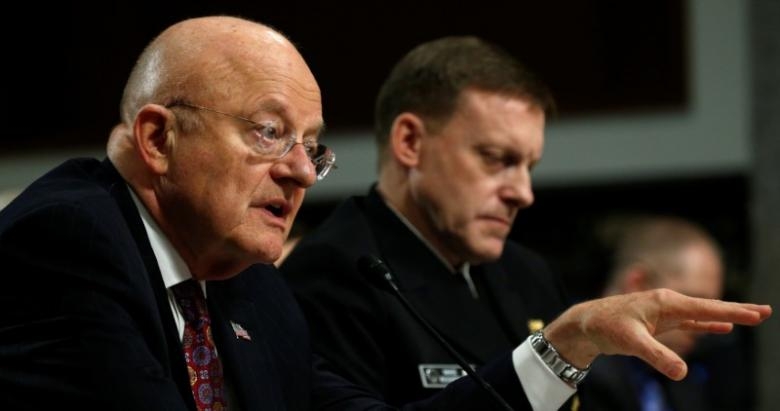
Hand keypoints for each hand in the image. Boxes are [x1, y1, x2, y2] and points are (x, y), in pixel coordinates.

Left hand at [542, 288, 771, 379]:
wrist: (585, 323)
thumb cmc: (605, 326)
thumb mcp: (631, 342)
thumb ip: (657, 356)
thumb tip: (682, 374)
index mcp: (665, 302)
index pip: (706, 308)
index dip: (733, 312)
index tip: (758, 313)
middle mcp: (668, 303)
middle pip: (709, 307)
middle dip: (737, 310)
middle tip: (767, 311)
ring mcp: (664, 312)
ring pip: (701, 315)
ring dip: (725, 317)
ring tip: (751, 317)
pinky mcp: (659, 323)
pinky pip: (689, 322)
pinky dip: (706, 324)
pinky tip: (721, 328)